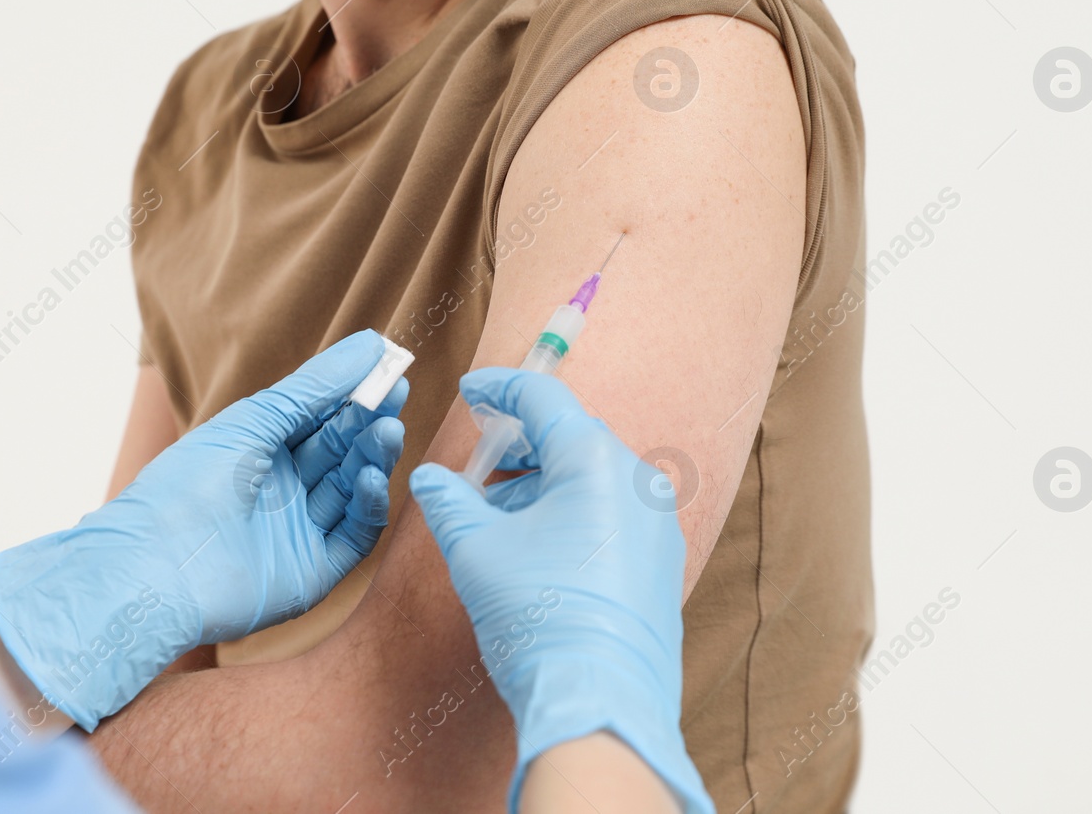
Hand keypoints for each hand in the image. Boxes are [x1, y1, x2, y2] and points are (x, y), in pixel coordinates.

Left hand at [0, 330, 405, 730]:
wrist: (154, 567)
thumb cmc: (187, 485)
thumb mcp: (254, 420)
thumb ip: (315, 385)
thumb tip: (372, 343)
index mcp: (260, 455)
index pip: (321, 420)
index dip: (355, 395)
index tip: (388, 368)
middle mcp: (282, 493)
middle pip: (341, 453)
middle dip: (369, 423)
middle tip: (396, 396)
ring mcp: (298, 533)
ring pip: (352, 490)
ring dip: (373, 458)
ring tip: (389, 429)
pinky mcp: (312, 574)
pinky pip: (354, 535)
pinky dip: (370, 505)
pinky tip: (373, 477)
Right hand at [409, 368, 711, 813]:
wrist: (599, 702)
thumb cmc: (538, 617)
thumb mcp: (475, 550)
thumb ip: (450, 502)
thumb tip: (431, 480)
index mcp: (595, 461)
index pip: (544, 400)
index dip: (500, 390)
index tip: (472, 392)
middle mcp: (637, 482)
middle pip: (572, 437)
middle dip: (521, 444)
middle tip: (479, 459)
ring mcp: (656, 525)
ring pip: (593, 479)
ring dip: (544, 483)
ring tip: (497, 513)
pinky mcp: (660, 564)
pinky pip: (613, 515)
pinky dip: (572, 513)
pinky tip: (536, 546)